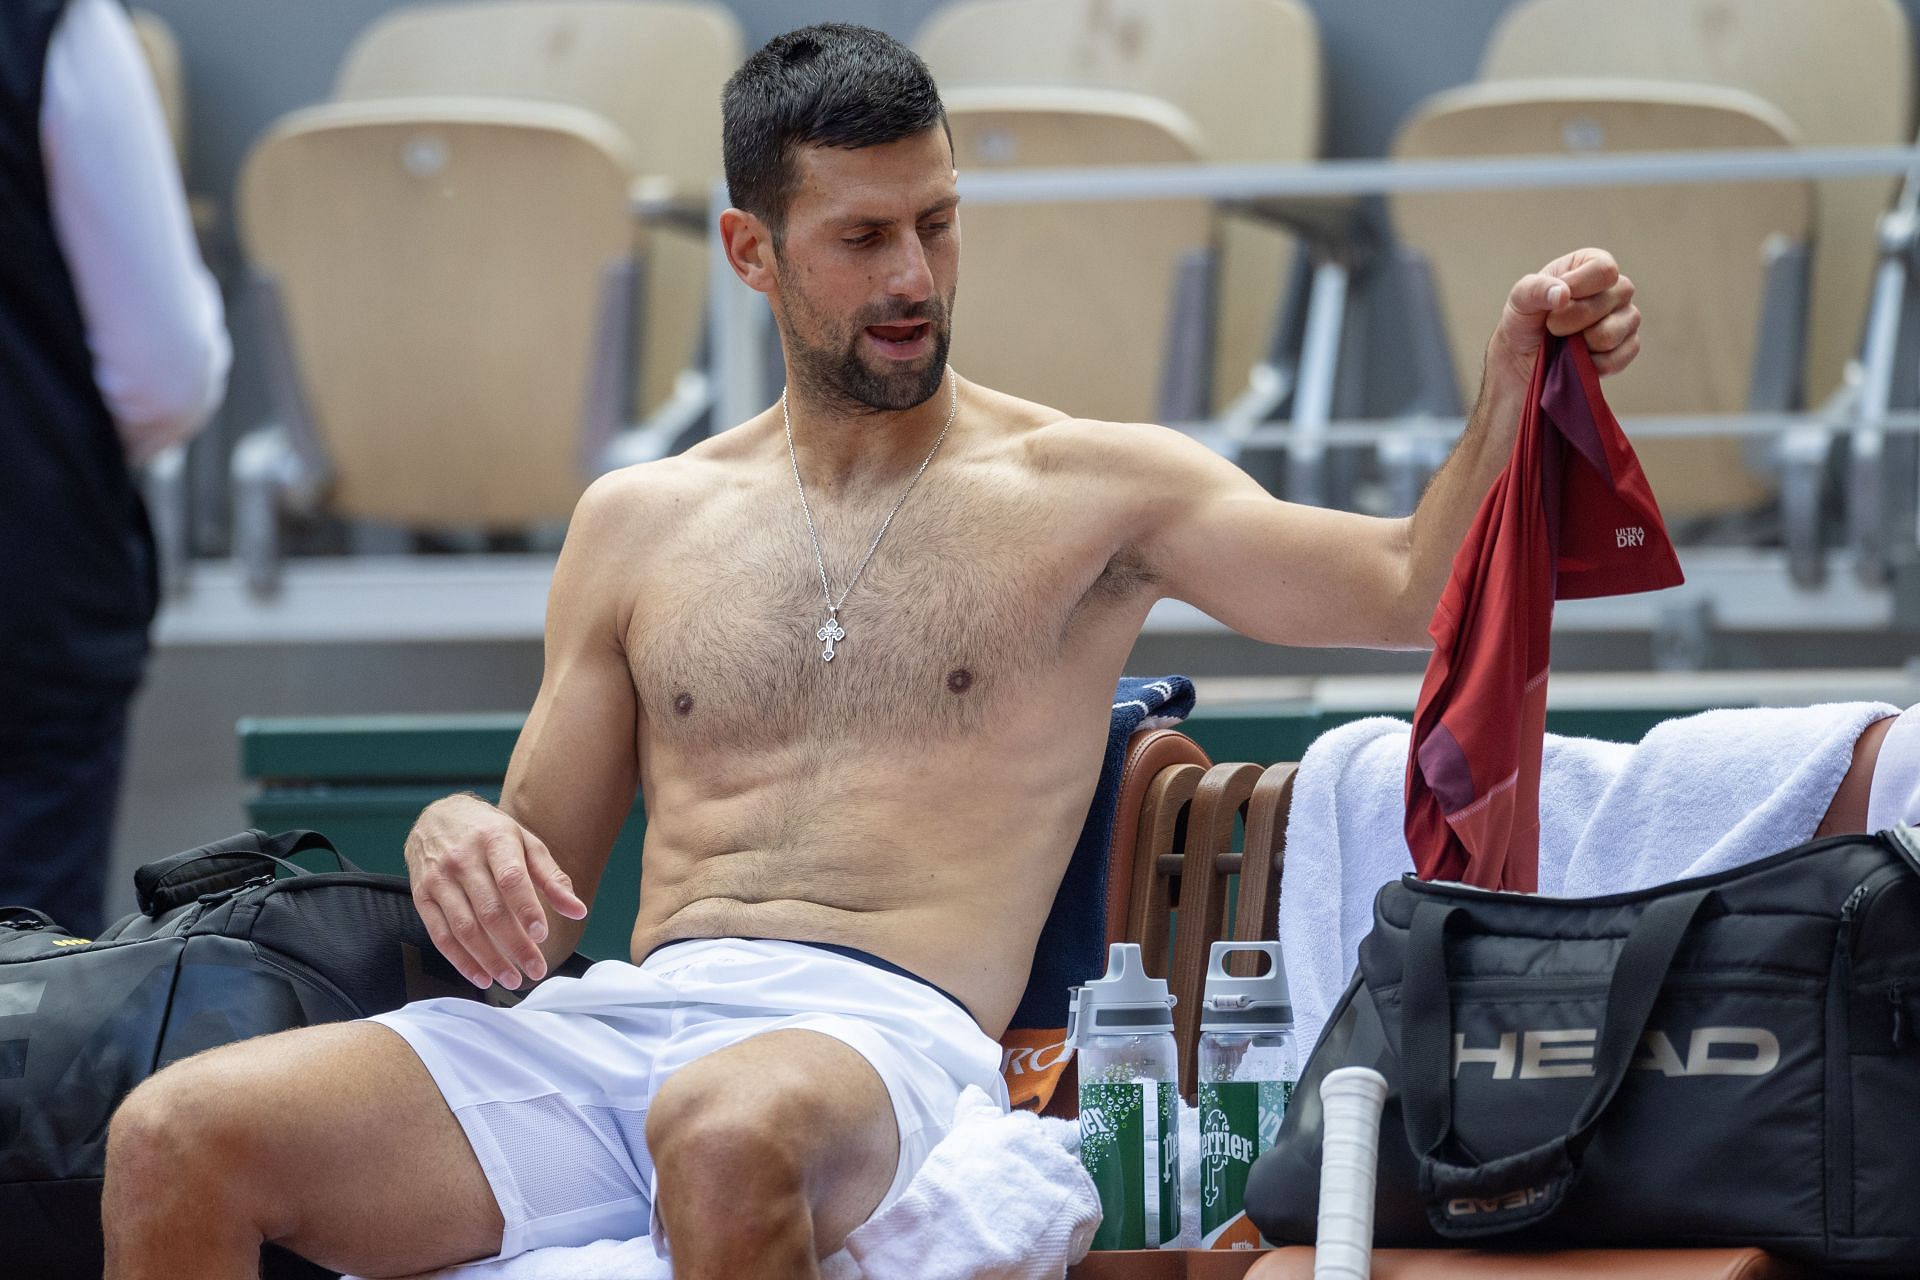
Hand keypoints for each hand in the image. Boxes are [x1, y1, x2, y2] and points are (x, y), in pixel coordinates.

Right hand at [404, 793, 588, 989]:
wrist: (436, 817)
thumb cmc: (489, 833)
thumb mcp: (526, 843)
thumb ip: (552, 878)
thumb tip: (578, 911)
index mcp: (494, 841)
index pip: (511, 879)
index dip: (527, 909)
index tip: (543, 935)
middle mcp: (462, 859)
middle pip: (489, 910)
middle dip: (515, 945)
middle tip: (536, 969)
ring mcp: (438, 879)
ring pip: (464, 928)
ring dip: (489, 960)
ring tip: (512, 979)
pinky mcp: (421, 897)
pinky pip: (440, 935)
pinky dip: (461, 961)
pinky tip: (481, 977)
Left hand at [1486, 247, 1640, 391]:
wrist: (1523, 357)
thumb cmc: (1526, 320)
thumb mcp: (1519, 299)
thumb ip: (1535, 289)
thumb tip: (1563, 294)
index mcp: (1595, 265)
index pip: (1604, 270)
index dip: (1577, 288)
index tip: (1555, 300)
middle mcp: (1618, 289)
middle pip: (1606, 303)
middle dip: (1568, 320)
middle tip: (1552, 326)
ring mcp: (1627, 319)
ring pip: (1609, 335)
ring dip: (1577, 344)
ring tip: (1566, 341)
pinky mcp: (1628, 348)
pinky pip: (1613, 361)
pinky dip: (1587, 364)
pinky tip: (1577, 357)